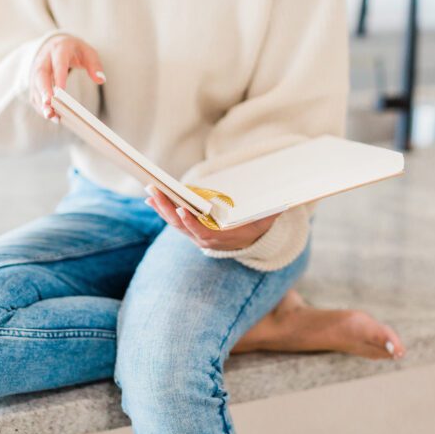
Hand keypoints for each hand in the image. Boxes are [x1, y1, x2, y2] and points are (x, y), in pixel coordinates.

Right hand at [29, 34, 105, 120]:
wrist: (56, 44)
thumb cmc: (74, 50)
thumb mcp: (88, 52)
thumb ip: (95, 65)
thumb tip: (101, 80)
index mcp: (59, 50)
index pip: (58, 64)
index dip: (58, 78)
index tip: (60, 92)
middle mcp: (44, 59)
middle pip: (41, 75)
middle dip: (44, 91)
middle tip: (49, 105)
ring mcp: (36, 70)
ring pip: (35, 87)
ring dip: (41, 102)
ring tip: (50, 116)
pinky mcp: (34, 81)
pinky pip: (34, 94)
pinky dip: (40, 106)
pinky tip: (50, 116)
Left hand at [145, 185, 279, 250]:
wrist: (249, 243)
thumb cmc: (257, 227)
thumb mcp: (265, 221)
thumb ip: (271, 213)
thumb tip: (284, 202)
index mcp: (220, 238)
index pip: (201, 232)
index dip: (190, 222)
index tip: (180, 210)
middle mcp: (204, 239)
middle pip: (181, 225)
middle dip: (167, 208)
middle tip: (155, 192)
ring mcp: (195, 235)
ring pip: (174, 223)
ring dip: (161, 207)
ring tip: (150, 191)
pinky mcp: (189, 230)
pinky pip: (173, 220)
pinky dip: (162, 209)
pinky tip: (152, 198)